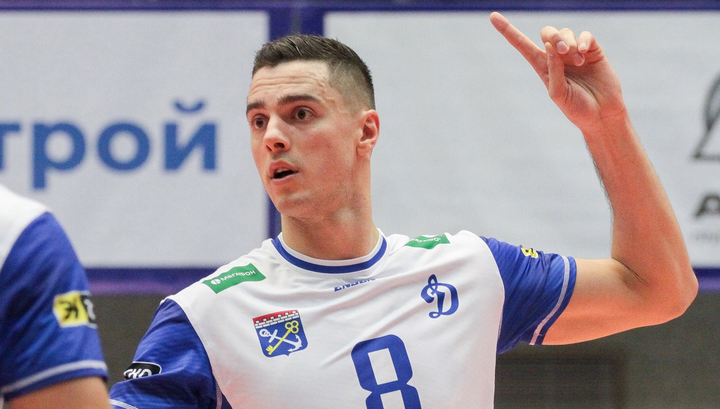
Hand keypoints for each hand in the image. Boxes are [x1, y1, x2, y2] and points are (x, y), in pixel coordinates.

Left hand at [489, 12, 626, 132]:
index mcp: (543, 67)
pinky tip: (584, 53)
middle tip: (563, 51)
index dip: (508, 31)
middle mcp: (557, 57)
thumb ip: (553, 70)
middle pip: (547, 33)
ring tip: (578, 61)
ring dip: (570, 44)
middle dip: (553, 36)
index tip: (492, 16)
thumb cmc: (576, 109)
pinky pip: (586, 35)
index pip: (522, 45)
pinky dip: (584, 41)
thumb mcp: (558, 94)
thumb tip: (550, 46)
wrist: (602, 115)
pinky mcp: (593, 51)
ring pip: (566, 33)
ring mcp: (575, 53)